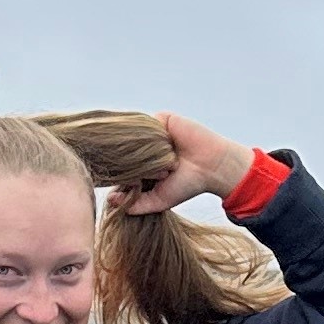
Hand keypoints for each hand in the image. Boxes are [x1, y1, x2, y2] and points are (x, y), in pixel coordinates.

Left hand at [104, 108, 256, 214]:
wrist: (212, 165)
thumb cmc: (187, 184)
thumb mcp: (159, 200)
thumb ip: (135, 204)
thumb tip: (110, 200)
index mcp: (142, 167)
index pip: (121, 169)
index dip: (126, 178)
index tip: (142, 186)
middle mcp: (145, 149)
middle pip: (124, 152)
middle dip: (137, 166)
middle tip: (162, 175)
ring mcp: (152, 134)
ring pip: (133, 138)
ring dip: (146, 152)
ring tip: (168, 164)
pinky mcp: (161, 119)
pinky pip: (145, 124)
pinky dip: (153, 137)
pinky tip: (167, 148)